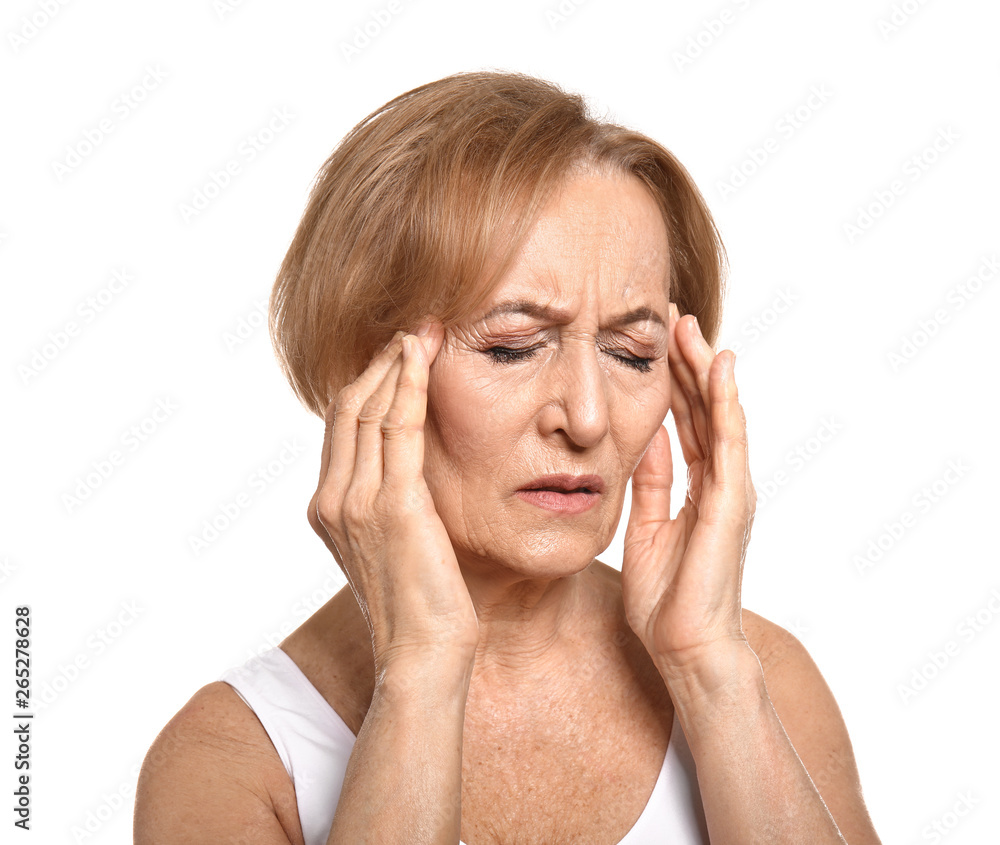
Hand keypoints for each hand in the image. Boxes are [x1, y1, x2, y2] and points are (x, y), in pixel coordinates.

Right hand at [307, 324, 479, 672]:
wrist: (424, 655)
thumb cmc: (421, 605)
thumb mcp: (392, 545)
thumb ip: (388, 502)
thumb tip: (409, 466)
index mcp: (328, 508)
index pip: (342, 426)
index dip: (367, 381)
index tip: (398, 351)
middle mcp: (332, 499)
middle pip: (348, 407)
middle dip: (380, 361)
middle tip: (412, 327)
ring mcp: (355, 501)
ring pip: (368, 408)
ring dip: (396, 361)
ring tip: (423, 329)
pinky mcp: (391, 505)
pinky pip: (396, 426)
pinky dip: (409, 383)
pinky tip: (425, 355)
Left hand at [621, 304, 756, 684]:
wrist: (684, 647)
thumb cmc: (666, 597)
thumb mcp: (644, 525)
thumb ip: (650, 482)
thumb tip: (643, 440)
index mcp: (699, 488)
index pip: (687, 422)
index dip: (671, 382)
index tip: (654, 343)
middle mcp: (721, 482)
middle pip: (704, 409)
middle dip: (686, 363)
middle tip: (671, 317)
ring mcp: (731, 489)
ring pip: (719, 414)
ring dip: (703, 369)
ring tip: (689, 327)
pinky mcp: (732, 501)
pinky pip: (729, 441)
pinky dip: (725, 401)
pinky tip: (718, 366)